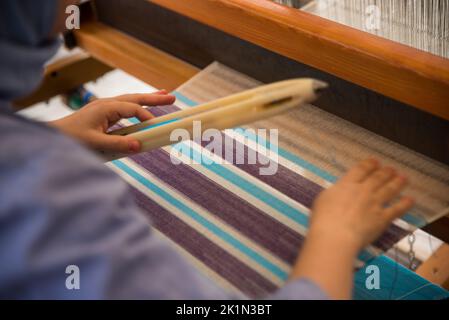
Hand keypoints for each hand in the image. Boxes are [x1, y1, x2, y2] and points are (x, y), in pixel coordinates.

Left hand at [50, 91, 175, 153]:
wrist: (54, 136)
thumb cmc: (70, 138)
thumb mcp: (94, 143)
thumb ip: (117, 145)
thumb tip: (139, 146)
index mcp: (105, 107)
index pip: (132, 109)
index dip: (145, 116)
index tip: (156, 126)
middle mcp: (107, 104)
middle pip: (135, 98)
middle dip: (154, 98)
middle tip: (173, 97)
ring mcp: (105, 107)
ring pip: (131, 100)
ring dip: (147, 99)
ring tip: (165, 95)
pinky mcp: (104, 114)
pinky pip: (126, 107)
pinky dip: (138, 106)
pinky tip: (144, 109)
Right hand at [290, 159, 414, 298]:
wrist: (336, 235)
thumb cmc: (323, 218)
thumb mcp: (323, 199)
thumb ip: (334, 192)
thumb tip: (339, 190)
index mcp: (347, 185)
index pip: (360, 170)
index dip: (369, 164)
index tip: (375, 161)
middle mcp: (363, 191)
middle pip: (377, 178)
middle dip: (386, 172)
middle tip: (391, 168)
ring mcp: (374, 204)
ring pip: (389, 190)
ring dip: (397, 182)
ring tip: (403, 178)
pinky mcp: (382, 218)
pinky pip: (397, 209)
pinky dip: (405, 204)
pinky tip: (411, 200)